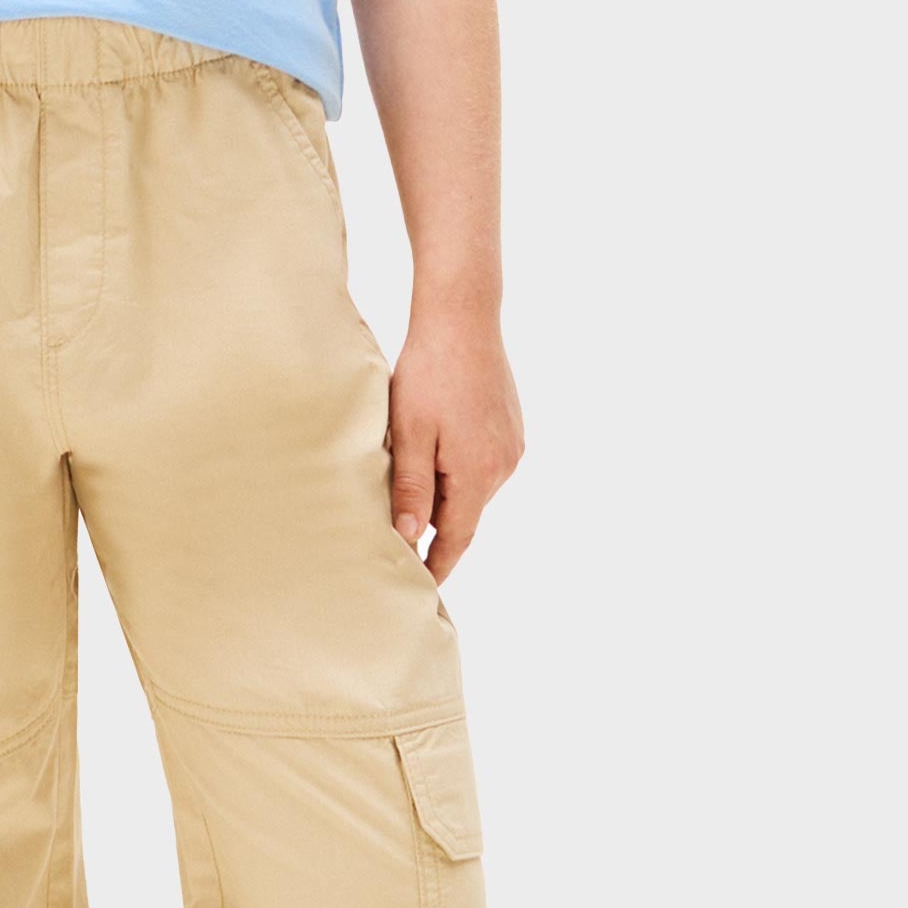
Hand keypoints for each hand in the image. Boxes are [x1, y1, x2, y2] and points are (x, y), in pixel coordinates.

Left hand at [387, 310, 524, 584]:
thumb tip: (409, 538)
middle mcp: (503, 466)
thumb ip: (412, 488)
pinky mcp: (511, 428)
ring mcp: (511, 446)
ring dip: (445, 490)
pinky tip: (436, 446)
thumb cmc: (428, 372)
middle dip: (434, 524)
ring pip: (471, 487)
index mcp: (477, 474)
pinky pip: (482, 464)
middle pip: (463, 513)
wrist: (463, 319)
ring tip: (411, 477)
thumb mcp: (409, 432)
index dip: (437, 565)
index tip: (421, 588)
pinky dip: (458, 467)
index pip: (456, 538)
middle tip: (396, 534)